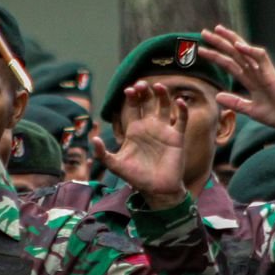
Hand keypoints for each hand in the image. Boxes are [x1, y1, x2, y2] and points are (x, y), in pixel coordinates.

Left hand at [92, 80, 187, 207]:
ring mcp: (164, 130)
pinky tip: (179, 102)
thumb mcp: (116, 165)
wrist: (156, 190)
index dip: (132, 97)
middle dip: (145, 91)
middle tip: (142, 84)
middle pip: (148, 102)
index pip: (133, 107)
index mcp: (134, 129)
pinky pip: (181, 120)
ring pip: (165, 107)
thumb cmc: (136, 177)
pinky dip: (182, 110)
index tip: (129, 90)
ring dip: (163, 95)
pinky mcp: (177, 137)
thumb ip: (103, 153)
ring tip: (159, 87)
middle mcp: (150, 126)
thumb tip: (93, 139)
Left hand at [200, 26, 274, 131]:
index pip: (230, 63)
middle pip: (234, 53)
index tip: (202, 49)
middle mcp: (256, 72)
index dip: (216, 56)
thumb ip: (235, 102)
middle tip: (203, 33)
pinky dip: (250, 51)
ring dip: (231, 40)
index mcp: (251, 79)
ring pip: (245, 51)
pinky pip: (260, 58)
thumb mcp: (250, 110)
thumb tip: (217, 96)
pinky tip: (238, 45)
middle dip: (219, 43)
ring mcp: (263, 71)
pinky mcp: (271, 74)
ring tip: (217, 30)